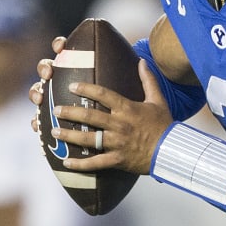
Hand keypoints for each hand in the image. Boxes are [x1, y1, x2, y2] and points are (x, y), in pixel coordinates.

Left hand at [31, 58, 172, 175]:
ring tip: (55, 131)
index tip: (72, 85)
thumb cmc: (164, 125)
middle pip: (89, 117)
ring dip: (69, 135)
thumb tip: (142, 61)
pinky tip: (66, 163)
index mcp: (127, 109)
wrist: (171, 151)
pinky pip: (95, 163)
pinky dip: (80, 165)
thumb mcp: (158, 100)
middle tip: (56, 110)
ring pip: (88, 139)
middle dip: (70, 113)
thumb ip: (148, 80)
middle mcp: (119, 125)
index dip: (86, 89)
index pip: (103, 95)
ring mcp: (117, 144)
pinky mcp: (117, 160)